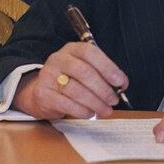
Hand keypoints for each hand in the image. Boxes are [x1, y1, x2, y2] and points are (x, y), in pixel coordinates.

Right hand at [12, 42, 128, 119]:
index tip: (120, 82)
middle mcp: (58, 59)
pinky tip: (90, 113)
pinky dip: (82, 111)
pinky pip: (66, 104)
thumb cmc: (69, 80)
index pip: (90, 52)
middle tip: (114, 101)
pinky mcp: (42, 93)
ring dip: (95, 103)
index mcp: (72, 49)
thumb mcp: (85, 69)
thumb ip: (103, 73)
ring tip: (105, 110)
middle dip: (103, 89)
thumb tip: (122, 83)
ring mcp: (48, 75)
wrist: (41, 91)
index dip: (107, 67)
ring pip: (76, 90)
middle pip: (84, 72)